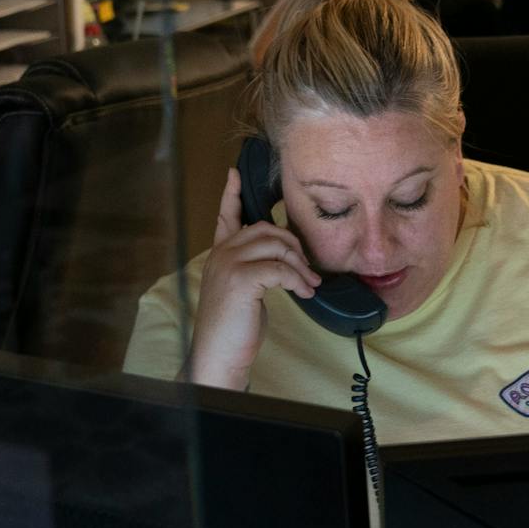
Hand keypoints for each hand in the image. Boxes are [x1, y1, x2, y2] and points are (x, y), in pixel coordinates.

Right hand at [186, 168, 319, 390]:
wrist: (219, 354)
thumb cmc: (233, 327)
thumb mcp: (241, 291)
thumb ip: (253, 268)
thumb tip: (285, 259)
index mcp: (219, 254)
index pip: (225, 216)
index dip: (231, 194)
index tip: (235, 173)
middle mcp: (221, 254)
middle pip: (265, 228)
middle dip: (293, 243)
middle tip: (308, 267)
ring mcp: (229, 264)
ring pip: (276, 245)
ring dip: (300, 264)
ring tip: (309, 283)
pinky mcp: (242, 279)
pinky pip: (281, 268)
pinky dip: (298, 280)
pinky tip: (305, 293)